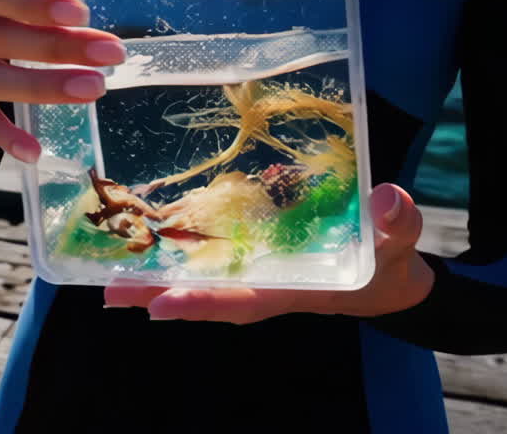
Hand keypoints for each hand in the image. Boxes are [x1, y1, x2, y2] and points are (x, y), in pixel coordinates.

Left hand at [103, 183, 433, 323]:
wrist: (387, 272)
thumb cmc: (391, 263)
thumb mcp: (400, 245)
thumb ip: (397, 226)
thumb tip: (389, 198)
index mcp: (295, 288)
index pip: (242, 300)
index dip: (202, 303)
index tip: (159, 308)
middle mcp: (265, 282)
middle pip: (204, 293)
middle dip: (158, 294)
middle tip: (108, 292)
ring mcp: (255, 267)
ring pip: (198, 273)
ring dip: (156, 272)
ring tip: (106, 272)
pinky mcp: (251, 249)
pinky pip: (207, 251)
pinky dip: (175, 246)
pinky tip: (142, 234)